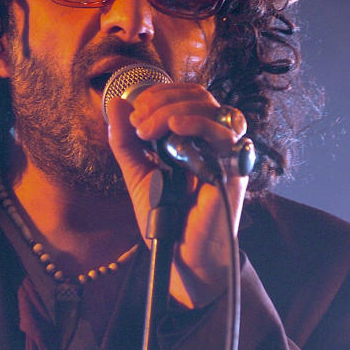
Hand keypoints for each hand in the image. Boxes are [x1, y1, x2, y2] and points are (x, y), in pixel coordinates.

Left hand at [105, 83, 248, 308]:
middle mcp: (212, 140)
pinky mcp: (232, 170)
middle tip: (139, 122)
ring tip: (149, 131)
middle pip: (198, 96)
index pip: (185, 95)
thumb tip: (116, 104)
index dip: (159, 94)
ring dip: (174, 110)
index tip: (135, 113)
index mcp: (193, 136)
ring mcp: (224, 153)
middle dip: (163, 100)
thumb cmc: (165, 216)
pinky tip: (175, 127)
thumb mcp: (137, 173)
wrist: (179, 255)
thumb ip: (126, 141)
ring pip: (211, 109)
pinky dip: (198, 124)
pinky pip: (224, 136)